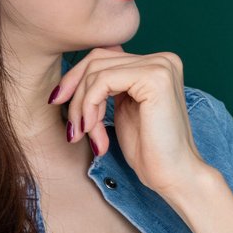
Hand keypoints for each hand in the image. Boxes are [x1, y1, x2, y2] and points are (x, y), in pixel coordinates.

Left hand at [48, 45, 210, 191]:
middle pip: (97, 60)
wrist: (175, 176)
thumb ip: (110, 85)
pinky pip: (103, 82)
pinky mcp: (154, 78)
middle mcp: (163, 59)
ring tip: (85, 134)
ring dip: (81, 106)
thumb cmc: (150, 150)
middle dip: (74, 93)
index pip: (104, 57)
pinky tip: (92, 131)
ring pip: (97, 72)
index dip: (75, 79)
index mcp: (158, 64)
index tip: (58, 102)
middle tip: (71, 127)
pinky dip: (89, 106)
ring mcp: (161, 66)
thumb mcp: (123, 109)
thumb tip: (85, 66)